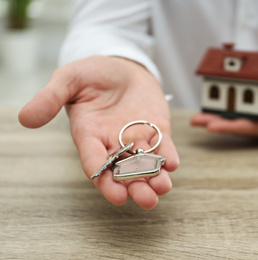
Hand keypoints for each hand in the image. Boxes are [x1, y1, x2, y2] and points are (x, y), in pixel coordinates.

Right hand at [19, 55, 179, 208]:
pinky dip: (169, 156)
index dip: (104, 180)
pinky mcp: (157, 130)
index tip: (116, 196)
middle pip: (124, 172)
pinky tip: (173, 164)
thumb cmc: (92, 74)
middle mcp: (114, 143)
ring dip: (155, 178)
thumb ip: (50, 98)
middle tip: (146, 200)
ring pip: (146, 165)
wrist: (121, 66)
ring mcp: (137, 138)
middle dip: (135, 187)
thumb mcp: (68, 80)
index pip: (95, 163)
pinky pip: (164, 146)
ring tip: (162, 188)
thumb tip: (25, 119)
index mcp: (90, 136)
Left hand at [191, 74, 257, 138]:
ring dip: (219, 118)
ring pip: (239, 120)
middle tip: (197, 121)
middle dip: (219, 124)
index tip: (213, 126)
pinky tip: (215, 107)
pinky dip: (229, 110)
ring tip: (198, 117)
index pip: (254, 128)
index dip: (233, 127)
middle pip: (241, 127)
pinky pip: (244, 111)